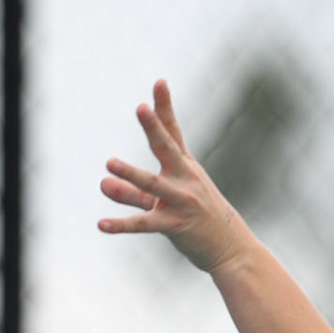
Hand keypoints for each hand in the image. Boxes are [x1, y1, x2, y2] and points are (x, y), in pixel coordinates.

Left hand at [98, 79, 253, 274]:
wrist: (232, 250)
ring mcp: (182, 202)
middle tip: (141, 108)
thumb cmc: (199, 220)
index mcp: (186, 168)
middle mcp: (186, 180)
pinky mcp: (176, 225)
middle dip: (154, 127)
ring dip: (131, 174)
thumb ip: (131, 191)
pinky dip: (122, 225)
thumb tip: (101, 181)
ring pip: (153, 185)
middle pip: (167, 149)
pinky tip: (101, 224)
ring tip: (109, 164)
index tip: (159, 82)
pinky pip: (145, 223)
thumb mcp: (164, 202)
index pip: (173, 133)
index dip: (164, 108)